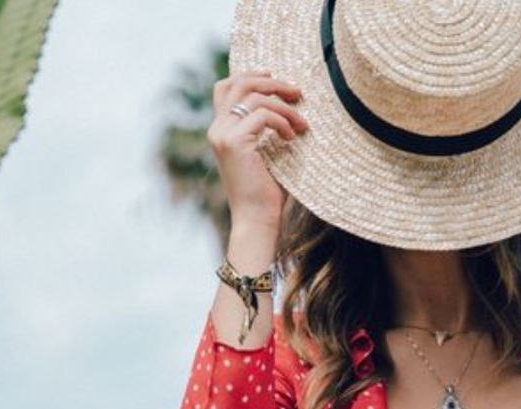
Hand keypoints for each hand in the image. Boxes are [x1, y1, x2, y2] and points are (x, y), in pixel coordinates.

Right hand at [208, 72, 307, 234]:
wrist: (256, 221)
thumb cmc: (266, 194)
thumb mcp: (267, 156)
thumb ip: (266, 131)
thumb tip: (288, 107)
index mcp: (221, 131)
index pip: (226, 88)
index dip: (250, 76)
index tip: (275, 78)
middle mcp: (217, 129)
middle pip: (240, 84)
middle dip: (272, 83)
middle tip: (298, 92)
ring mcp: (223, 134)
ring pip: (255, 98)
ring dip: (284, 107)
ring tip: (303, 124)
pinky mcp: (235, 142)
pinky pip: (263, 115)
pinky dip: (282, 122)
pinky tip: (292, 137)